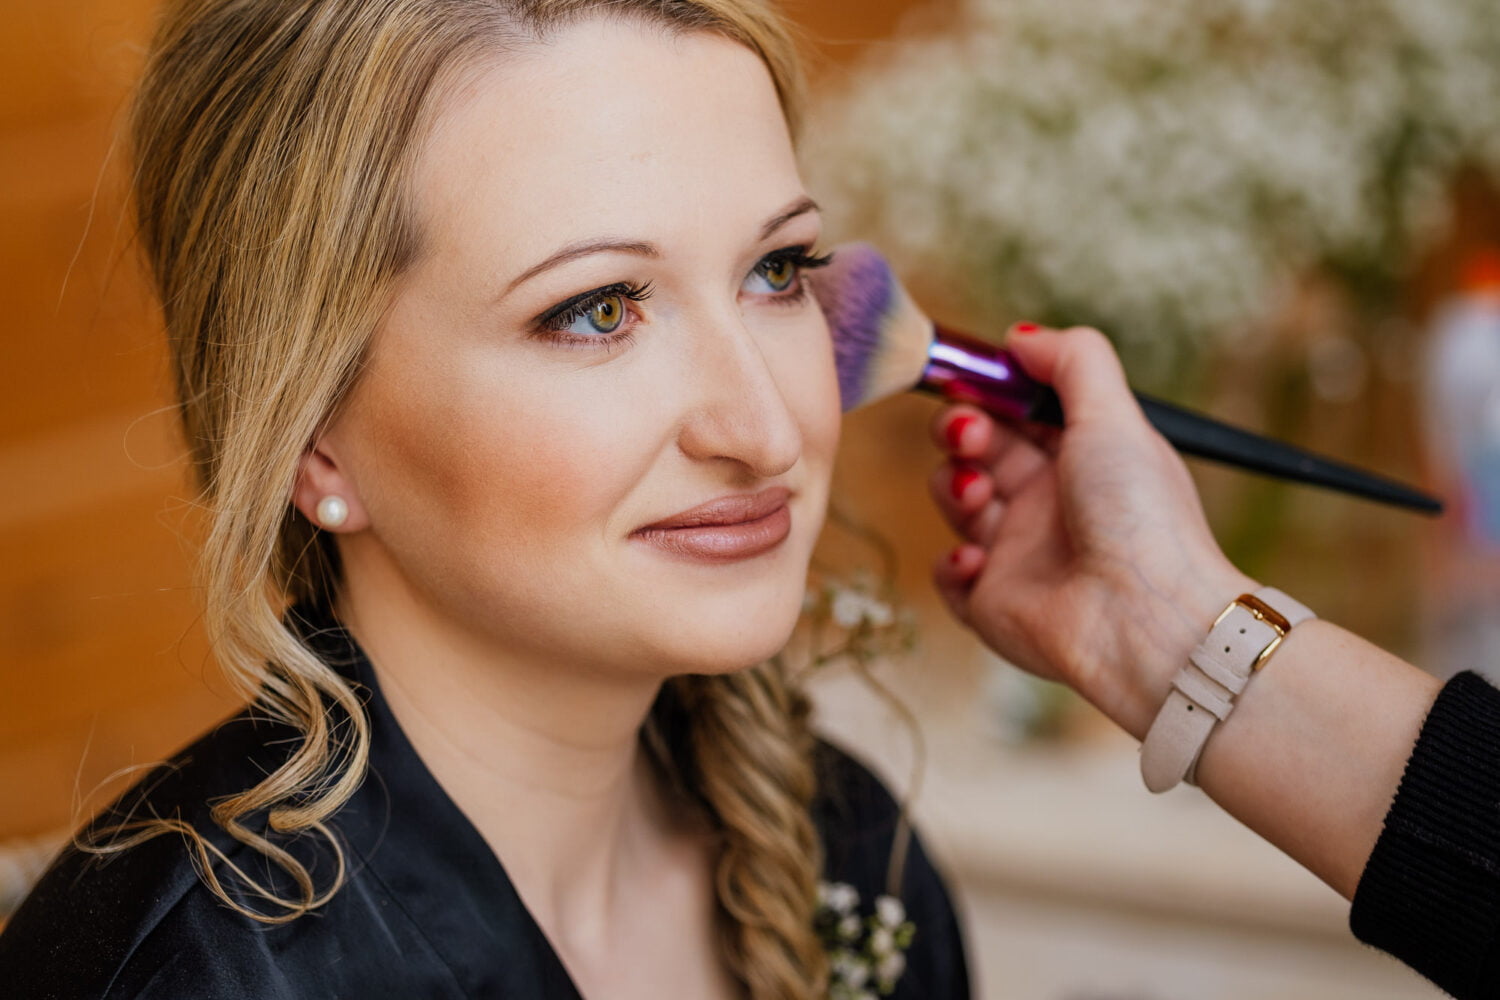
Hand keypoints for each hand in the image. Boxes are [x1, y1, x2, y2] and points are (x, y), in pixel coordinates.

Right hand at [928, 325, 1256, 738]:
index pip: (1018, 412)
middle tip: (969, 434)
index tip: (965, 378)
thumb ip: (1072, 361)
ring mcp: (1018, 554)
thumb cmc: (1141, 519)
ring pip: (956, 502)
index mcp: (1081, 459)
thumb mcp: (1114, 417)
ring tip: (978, 493)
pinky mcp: (992, 604)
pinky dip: (950, 562)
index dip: (988, 393)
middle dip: (962, 431)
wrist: (1143, 621)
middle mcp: (1048, 504)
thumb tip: (1021, 337)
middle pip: (978, 449)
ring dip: (953, 486)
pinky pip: (947, 574)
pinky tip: (978, 559)